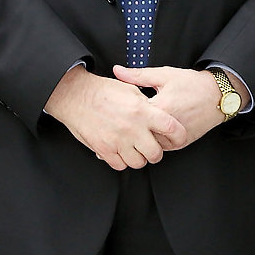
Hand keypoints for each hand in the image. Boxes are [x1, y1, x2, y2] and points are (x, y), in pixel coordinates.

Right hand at [43, 67, 184, 170]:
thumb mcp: (129, 89)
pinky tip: (120, 150)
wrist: (75, 96)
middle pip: (155, 153)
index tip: (178, 138)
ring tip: (134, 148)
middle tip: (151, 146)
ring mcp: (118, 141)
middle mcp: (132, 128)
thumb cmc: (102, 90)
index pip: (171, 128)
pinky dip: (122, 161)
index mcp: (142, 110)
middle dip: (155, 152)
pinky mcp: (104, 150)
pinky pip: (120, 165)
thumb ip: (146, 103)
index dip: (179, 136)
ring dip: (138, 158)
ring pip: (138, 163)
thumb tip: (158, 113)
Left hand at [110, 66, 237, 149]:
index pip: (131, 116)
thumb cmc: (192, 84)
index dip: (118, 114)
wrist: (218, 96)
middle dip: (126, 130)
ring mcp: (174, 138)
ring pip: (148, 144)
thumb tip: (117, 71)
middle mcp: (167, 127)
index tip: (108, 112)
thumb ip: (138, 75)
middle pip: (138, 134)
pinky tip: (144, 135)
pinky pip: (160, 147)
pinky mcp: (180, 143)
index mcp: (160, 108)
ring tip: (126, 133)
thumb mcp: (164, 75)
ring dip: (139, 138)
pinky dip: (152, 141)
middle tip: (111, 127)